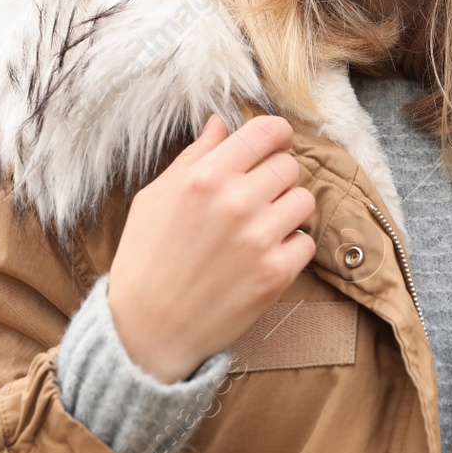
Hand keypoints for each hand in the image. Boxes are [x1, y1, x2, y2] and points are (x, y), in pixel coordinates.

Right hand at [108, 113, 318, 383]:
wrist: (146, 329)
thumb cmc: (145, 258)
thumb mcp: (155, 197)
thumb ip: (194, 157)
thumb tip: (219, 124)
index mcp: (204, 177)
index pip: (265, 133)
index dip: (276, 133)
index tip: (276, 141)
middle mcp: (234, 203)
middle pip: (289, 165)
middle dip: (276, 175)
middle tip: (257, 195)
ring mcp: (258, 240)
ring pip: (303, 201)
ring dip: (286, 209)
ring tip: (261, 225)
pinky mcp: (275, 275)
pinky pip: (305, 243)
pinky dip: (290, 247)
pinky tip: (262, 255)